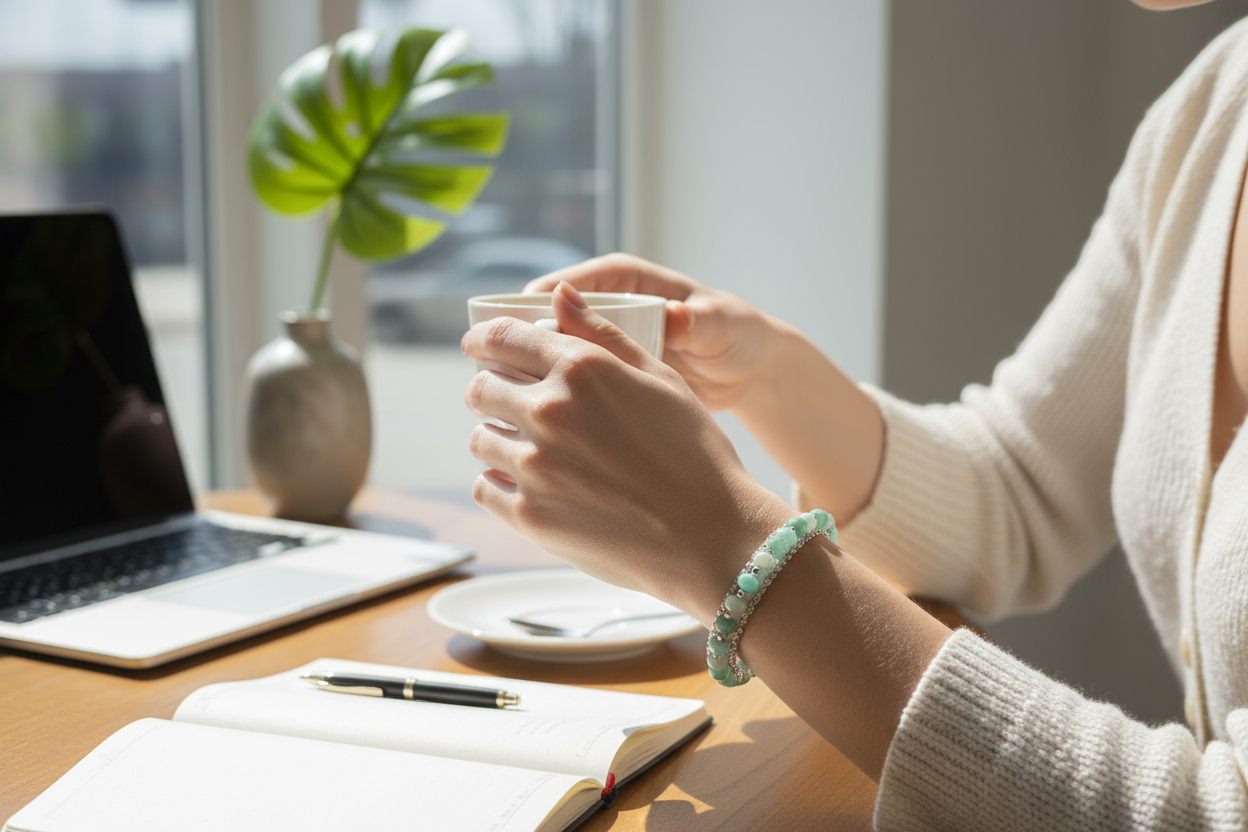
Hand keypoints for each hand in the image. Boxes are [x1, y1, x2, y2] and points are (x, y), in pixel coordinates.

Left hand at [462, 281, 791, 619]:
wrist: (712, 538)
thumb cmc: (696, 456)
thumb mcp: (660, 379)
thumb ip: (602, 334)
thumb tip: (560, 295)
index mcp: (581, 369)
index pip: (501, 337)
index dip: (484, 339)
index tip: (479, 346)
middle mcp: (549, 412)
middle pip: (481, 389)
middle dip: (492, 391)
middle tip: (512, 405)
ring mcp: (535, 467)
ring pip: (480, 440)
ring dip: (499, 439)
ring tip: (535, 451)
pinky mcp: (529, 515)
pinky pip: (486, 488)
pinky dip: (501, 484)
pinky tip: (534, 486)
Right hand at [525, 254, 783, 411]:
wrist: (747, 374)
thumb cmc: (736, 334)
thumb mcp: (717, 325)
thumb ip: (694, 320)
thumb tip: (675, 315)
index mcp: (628, 281)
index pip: (573, 283)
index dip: (540, 301)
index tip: (515, 321)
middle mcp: (606, 310)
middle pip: (549, 320)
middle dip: (522, 342)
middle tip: (499, 366)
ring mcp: (602, 347)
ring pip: (551, 356)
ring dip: (531, 376)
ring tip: (511, 401)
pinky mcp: (604, 379)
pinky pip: (568, 384)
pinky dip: (553, 400)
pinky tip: (538, 426)